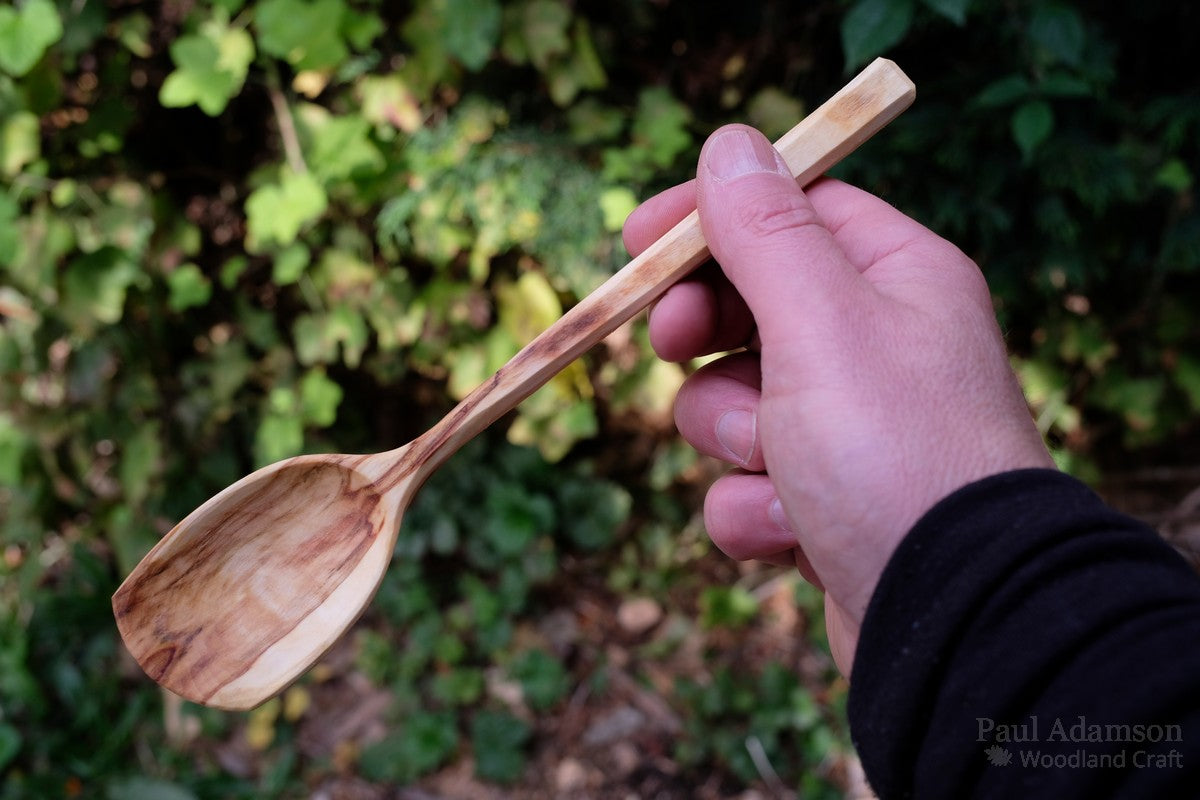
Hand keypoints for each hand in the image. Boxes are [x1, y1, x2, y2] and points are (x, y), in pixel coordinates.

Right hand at [624, 125, 1053, 673]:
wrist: (954, 617)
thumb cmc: (895, 453)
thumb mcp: (820, 322)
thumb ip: (766, 233)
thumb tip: (730, 144)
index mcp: (897, 280)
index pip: (790, 213)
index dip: (711, 221)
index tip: (637, 241)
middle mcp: (879, 347)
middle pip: (749, 309)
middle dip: (707, 341)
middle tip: (674, 346)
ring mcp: (852, 431)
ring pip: (733, 405)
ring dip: (733, 439)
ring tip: (780, 469)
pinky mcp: (827, 504)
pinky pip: (745, 485)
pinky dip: (753, 509)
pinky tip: (792, 534)